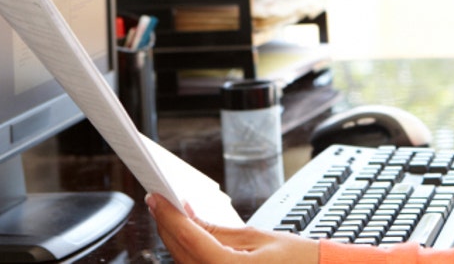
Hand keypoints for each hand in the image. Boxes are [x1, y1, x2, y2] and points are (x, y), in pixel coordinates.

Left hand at [147, 193, 319, 263]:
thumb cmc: (297, 262)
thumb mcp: (257, 238)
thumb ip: (218, 230)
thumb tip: (190, 215)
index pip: (187, 238)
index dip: (168, 215)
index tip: (156, 198)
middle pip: (180, 253)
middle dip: (167, 226)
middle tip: (158, 201)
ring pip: (183, 263)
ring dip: (174, 240)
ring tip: (170, 216)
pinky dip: (187, 253)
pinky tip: (187, 238)